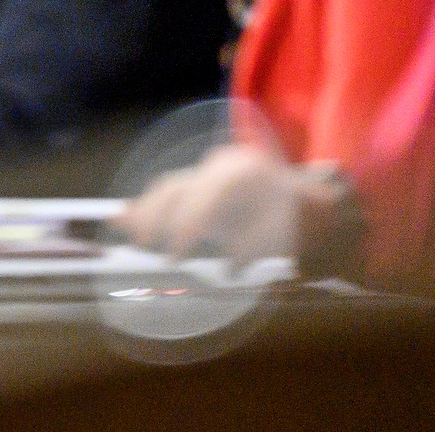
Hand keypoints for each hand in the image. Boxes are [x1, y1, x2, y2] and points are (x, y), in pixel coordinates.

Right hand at [117, 143, 308, 269]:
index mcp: (242, 172)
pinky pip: (168, 192)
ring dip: (145, 213)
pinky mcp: (199, 182)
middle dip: (155, 217)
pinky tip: (124, 220)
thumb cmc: (298, 217)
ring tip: (127, 236)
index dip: (187, 224)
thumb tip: (228, 267)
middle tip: (142, 247)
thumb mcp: (285, 232)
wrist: (309, 197)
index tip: (174, 255)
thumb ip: (255, 247)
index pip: (206, 194)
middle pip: (176, 188)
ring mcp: (206, 171)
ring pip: (167, 188)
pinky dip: (147, 207)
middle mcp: (218, 165)